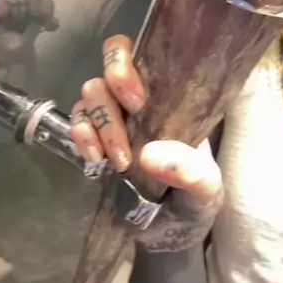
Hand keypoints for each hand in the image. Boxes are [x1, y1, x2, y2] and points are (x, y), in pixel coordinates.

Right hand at [70, 35, 222, 251]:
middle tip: (130, 122)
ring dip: (100, 122)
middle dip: (113, 87)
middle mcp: (142, 96)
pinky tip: (94, 160)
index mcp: (174, 95)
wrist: (170, 233)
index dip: (131, 62)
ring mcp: (115, 114)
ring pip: (92, 90)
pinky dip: (81, 136)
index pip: (148, 50)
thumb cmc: (195, 201)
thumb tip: (151, 155)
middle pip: (112, 60)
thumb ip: (191, 172)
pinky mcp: (95, 138)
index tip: (138, 99)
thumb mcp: (206, 191)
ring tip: (118, 161)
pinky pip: (77, 121)